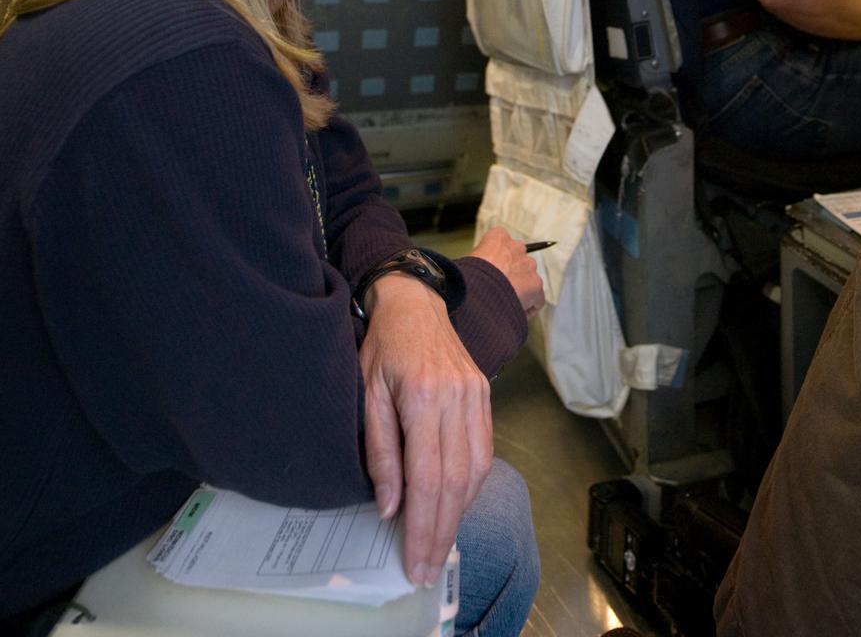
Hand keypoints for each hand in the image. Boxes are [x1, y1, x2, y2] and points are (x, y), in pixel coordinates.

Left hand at [359, 276, 491, 586]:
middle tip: (428, 568)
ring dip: (459, 515)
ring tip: (440, 546)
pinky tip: (456, 506)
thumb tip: (390, 507)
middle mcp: (456, 397)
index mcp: (422, 396)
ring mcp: (476, 395)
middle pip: (454, 481)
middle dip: (441, 532)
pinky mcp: (485, 394)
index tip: (414, 561)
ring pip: (475, 470)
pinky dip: (472, 486)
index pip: (425, 477)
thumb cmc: (383, 346)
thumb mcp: (367, 393)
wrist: (415, 301)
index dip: (421, 526)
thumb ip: (380, 451)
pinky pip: (485, 450)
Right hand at [467, 226, 545, 317]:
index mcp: (498, 237)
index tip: (492, 273)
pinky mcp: (536, 284)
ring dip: (520, 291)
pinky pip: (535, 299)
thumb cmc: (466, 277)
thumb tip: (476, 274)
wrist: (478, 290)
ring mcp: (528, 265)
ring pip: (528, 280)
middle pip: (518, 261)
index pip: (502, 243)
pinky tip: (513, 314)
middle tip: (499, 290)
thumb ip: (479, 261)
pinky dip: (527, 308)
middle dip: (512, 275)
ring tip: (504, 305)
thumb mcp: (467, 262)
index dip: (498, 261)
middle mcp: (517, 247)